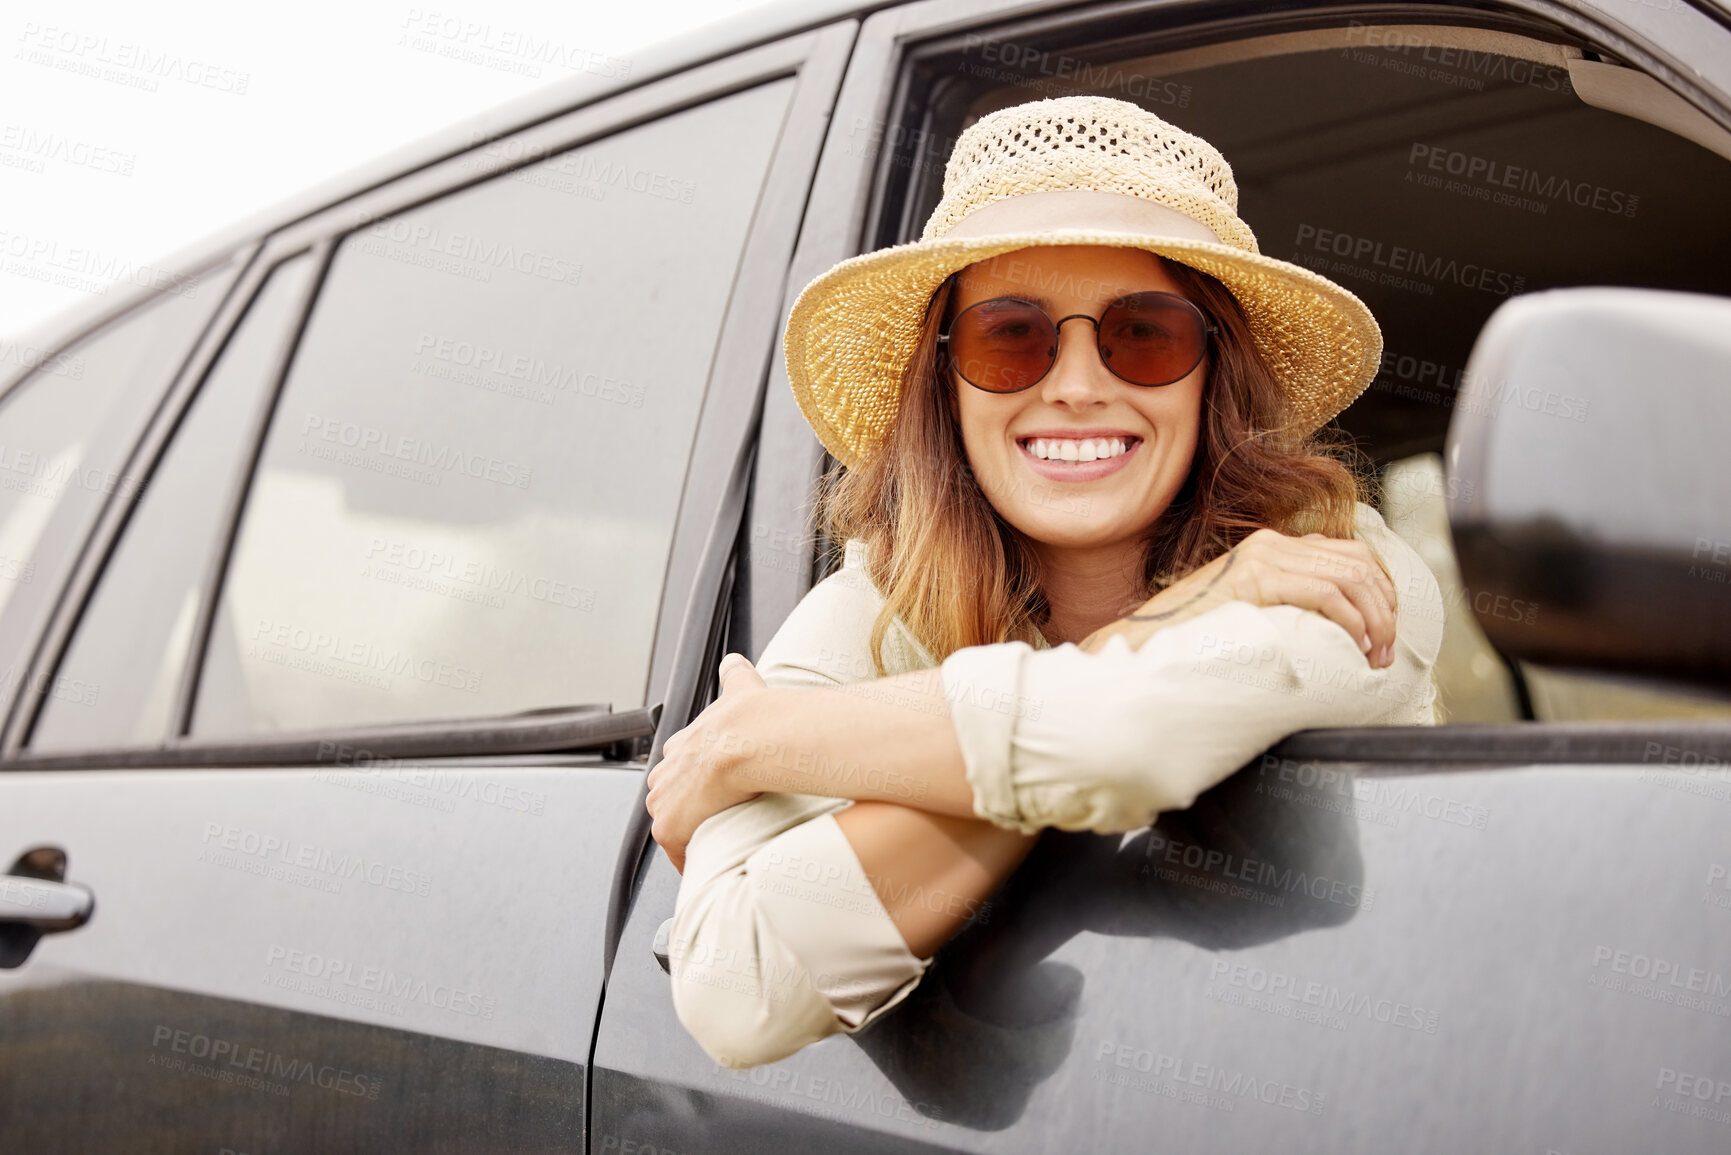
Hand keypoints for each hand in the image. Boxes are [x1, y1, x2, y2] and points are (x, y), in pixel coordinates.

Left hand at [646, 653, 769, 872]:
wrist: (748, 740)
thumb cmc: (749, 720)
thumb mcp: (739, 687)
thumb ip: (734, 675)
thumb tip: (734, 661)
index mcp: (682, 744)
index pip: (679, 765)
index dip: (694, 777)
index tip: (710, 785)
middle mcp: (665, 773)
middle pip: (669, 797)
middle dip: (687, 808)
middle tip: (714, 818)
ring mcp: (663, 802)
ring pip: (672, 824)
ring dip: (690, 833)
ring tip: (715, 843)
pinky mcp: (668, 828)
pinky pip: (677, 852)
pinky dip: (691, 857)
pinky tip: (709, 862)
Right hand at [1079, 529, 1399, 665]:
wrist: (1143, 643)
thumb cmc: (1194, 641)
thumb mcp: (1253, 616)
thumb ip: (1288, 609)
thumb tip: (1337, 632)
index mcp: (1272, 548)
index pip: (1353, 554)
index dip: (1382, 593)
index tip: (1386, 633)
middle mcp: (1271, 543)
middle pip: (1360, 563)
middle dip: (1385, 610)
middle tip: (1386, 653)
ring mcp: (1262, 556)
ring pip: (1351, 577)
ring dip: (1374, 620)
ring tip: (1374, 655)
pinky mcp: (1256, 576)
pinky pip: (1326, 593)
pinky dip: (1351, 622)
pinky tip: (1352, 647)